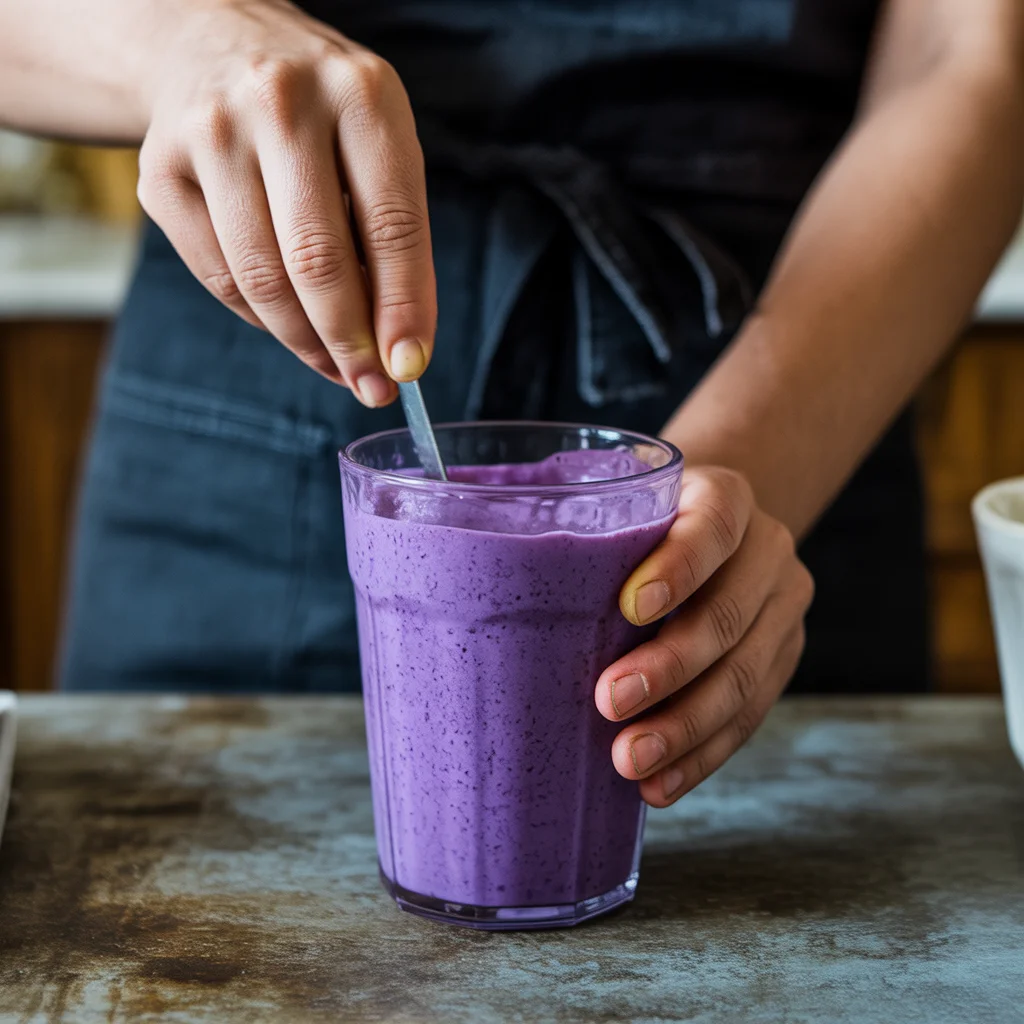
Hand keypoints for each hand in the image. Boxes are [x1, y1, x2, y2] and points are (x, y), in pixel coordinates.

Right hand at [136, 0, 435, 405]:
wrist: (208, 46)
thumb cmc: (319, 115)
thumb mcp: (377, 146)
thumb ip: (395, 238)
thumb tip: (399, 348)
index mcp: (359, 94)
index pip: (391, 225)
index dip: (403, 308)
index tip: (409, 367)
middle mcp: (281, 104)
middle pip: (318, 260)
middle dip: (350, 342)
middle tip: (371, 387)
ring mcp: (210, 134)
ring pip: (263, 281)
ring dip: (306, 343)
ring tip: (335, 365)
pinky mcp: (159, 172)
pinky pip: (220, 279)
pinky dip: (261, 320)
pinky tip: (288, 324)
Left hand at [595, 466, 813, 806]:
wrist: (718, 533)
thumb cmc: (643, 524)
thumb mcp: (622, 505)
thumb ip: (576, 522)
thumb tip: (462, 543)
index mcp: (725, 497)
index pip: (714, 524)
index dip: (678, 567)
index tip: (628, 608)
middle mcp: (766, 550)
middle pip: (726, 613)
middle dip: (669, 666)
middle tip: (609, 702)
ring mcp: (780, 609)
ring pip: (744, 676)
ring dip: (684, 727)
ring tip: (629, 759)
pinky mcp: (781, 659)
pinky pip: (749, 716)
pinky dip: (701, 756)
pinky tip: (659, 783)